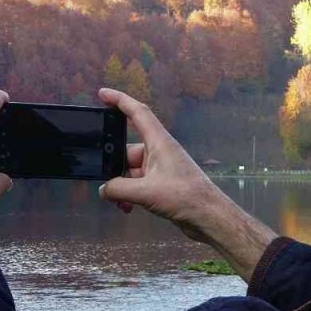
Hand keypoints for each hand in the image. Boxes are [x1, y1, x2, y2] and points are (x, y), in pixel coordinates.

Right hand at [97, 88, 275, 279]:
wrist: (208, 216)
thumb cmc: (185, 197)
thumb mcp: (145, 192)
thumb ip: (118, 189)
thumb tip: (104, 190)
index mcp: (159, 142)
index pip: (137, 112)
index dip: (119, 100)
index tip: (102, 94)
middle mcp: (159, 151)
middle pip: (127, 149)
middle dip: (114, 166)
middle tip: (102, 178)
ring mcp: (161, 167)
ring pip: (131, 170)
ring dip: (122, 186)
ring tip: (119, 202)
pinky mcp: (162, 183)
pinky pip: (138, 183)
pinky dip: (130, 194)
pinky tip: (127, 208)